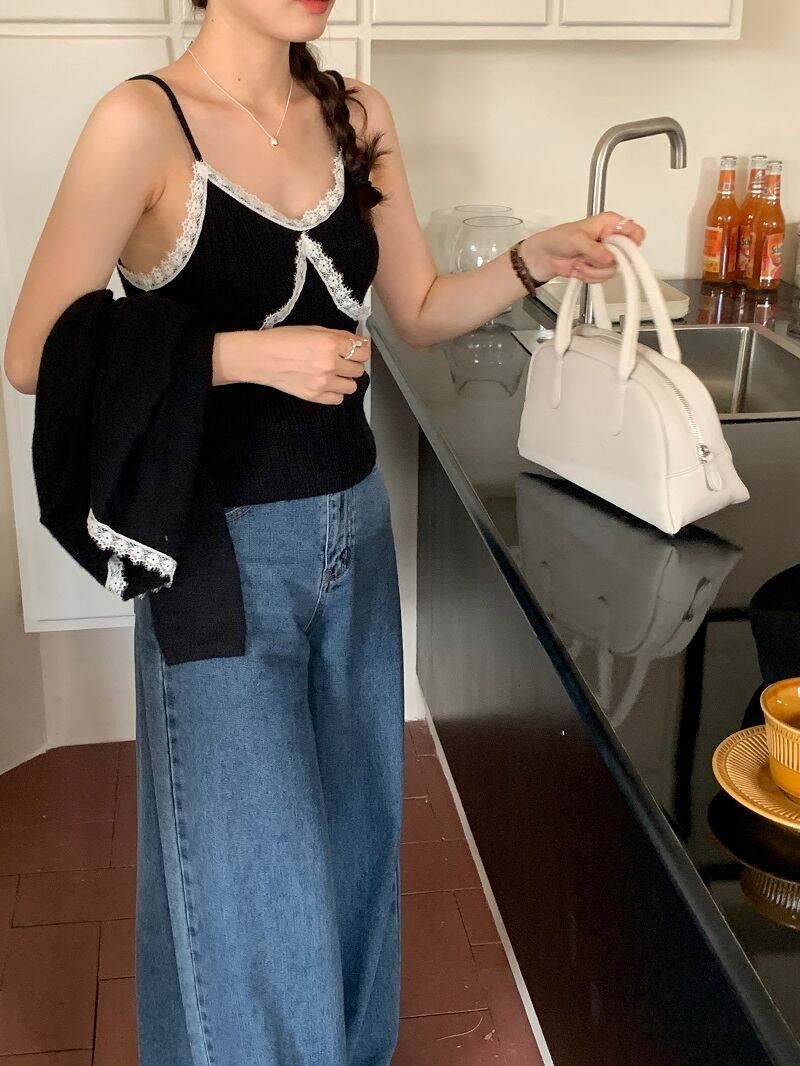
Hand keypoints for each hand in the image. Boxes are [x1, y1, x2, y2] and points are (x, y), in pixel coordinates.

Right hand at [232, 324, 370, 403]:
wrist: (260, 357)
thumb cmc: (283, 339)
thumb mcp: (313, 329)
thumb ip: (339, 335)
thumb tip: (359, 341)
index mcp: (330, 343)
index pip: (362, 352)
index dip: (362, 350)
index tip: (357, 350)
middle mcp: (330, 363)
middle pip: (358, 369)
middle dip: (353, 364)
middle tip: (343, 360)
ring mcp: (323, 382)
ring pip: (352, 386)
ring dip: (346, 379)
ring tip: (334, 373)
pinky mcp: (314, 396)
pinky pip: (338, 399)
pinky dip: (336, 392)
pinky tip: (327, 384)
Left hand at [518, 213, 645, 284]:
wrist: (545, 256)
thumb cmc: (558, 239)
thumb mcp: (576, 239)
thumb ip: (594, 249)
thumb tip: (608, 257)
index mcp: (610, 223)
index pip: (634, 231)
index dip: (632, 243)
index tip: (619, 252)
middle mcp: (611, 239)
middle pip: (626, 255)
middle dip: (605, 261)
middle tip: (592, 258)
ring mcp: (606, 255)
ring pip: (613, 270)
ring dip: (594, 270)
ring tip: (580, 262)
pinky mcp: (599, 268)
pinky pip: (603, 278)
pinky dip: (589, 276)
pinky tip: (580, 268)